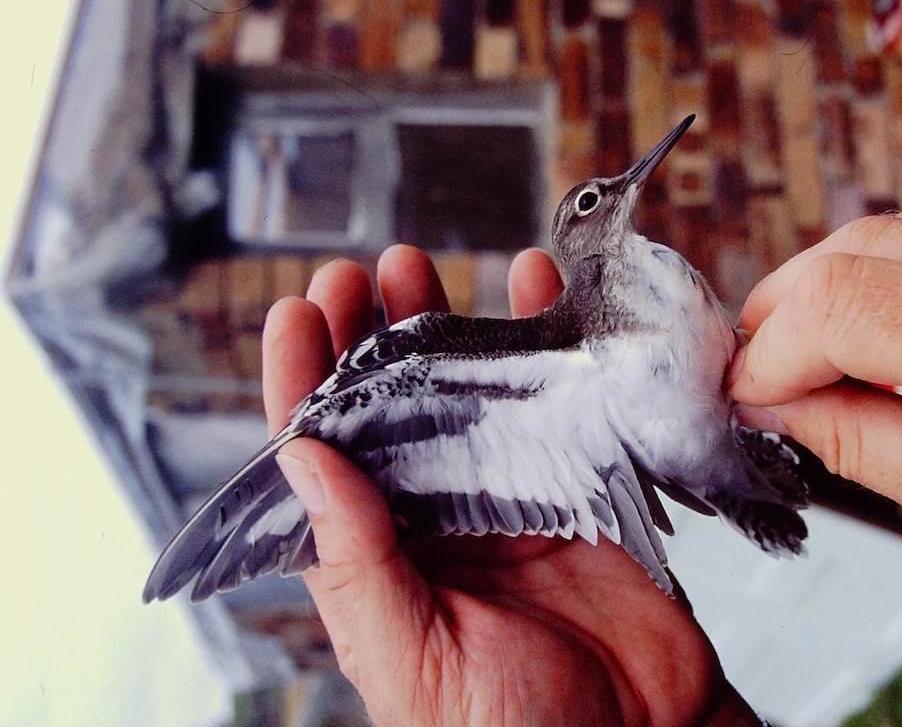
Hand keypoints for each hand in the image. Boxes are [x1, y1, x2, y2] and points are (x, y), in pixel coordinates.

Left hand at [263, 245, 757, 725]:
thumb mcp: (412, 659)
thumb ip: (359, 565)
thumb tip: (302, 460)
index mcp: (378, 564)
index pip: (323, 459)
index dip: (303, 382)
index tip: (299, 313)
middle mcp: (436, 519)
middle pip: (389, 408)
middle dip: (366, 335)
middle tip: (360, 274)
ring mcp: (508, 495)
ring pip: (463, 392)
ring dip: (441, 325)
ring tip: (420, 267)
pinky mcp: (577, 483)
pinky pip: (554, 399)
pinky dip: (544, 342)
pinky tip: (532, 290)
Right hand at [729, 205, 901, 629]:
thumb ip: (849, 436)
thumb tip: (763, 393)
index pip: (841, 303)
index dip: (771, 349)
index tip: (744, 395)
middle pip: (857, 248)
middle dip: (788, 311)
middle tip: (758, 374)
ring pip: (895, 231)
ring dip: (834, 290)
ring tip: (809, 356)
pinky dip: (893, 279)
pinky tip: (877, 330)